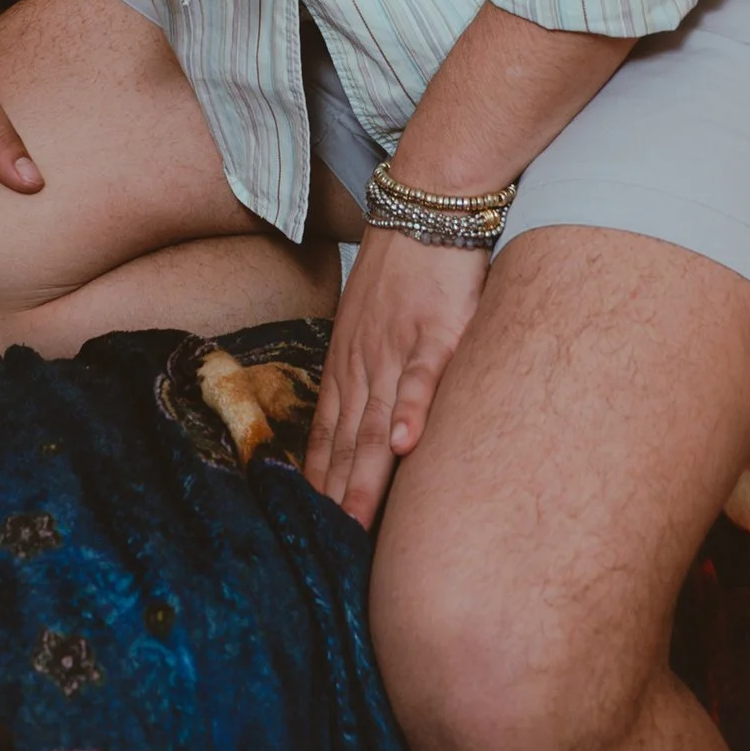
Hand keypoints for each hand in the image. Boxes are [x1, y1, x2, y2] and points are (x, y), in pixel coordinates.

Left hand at [304, 229, 487, 526]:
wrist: (427, 203)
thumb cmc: (403, 266)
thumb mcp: (372, 318)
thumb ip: (368, 367)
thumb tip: (370, 420)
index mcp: (348, 360)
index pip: (328, 433)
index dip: (320, 481)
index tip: (313, 527)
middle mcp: (364, 360)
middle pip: (346, 440)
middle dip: (337, 497)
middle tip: (329, 547)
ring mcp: (396, 347)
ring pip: (375, 419)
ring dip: (364, 473)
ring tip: (356, 520)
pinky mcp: (436, 330)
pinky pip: (421, 375)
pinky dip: (411, 409)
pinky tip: (404, 444)